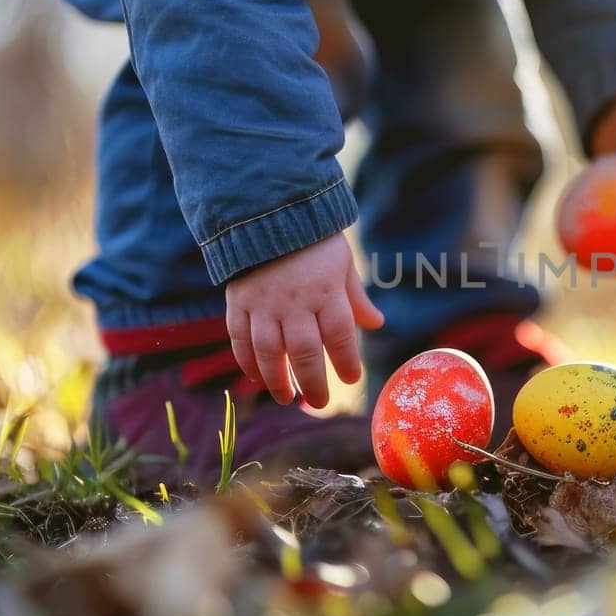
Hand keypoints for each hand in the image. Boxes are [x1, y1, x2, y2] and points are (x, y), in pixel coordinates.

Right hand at [225, 233, 384, 407]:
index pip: (340, 335)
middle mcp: (295, 301)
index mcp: (326, 291)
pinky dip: (247, 362)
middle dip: (313, 383)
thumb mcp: (341, 263)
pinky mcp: (238, 302)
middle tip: (318, 403)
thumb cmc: (312, 241)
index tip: (350, 379)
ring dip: (277, 380)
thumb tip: (377, 324)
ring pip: (269, 352)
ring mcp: (263, 303)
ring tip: (287, 398)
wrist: (265, 212)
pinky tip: (256, 377)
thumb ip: (355, 297)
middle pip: (305, 352)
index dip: (346, 361)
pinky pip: (240, 339)